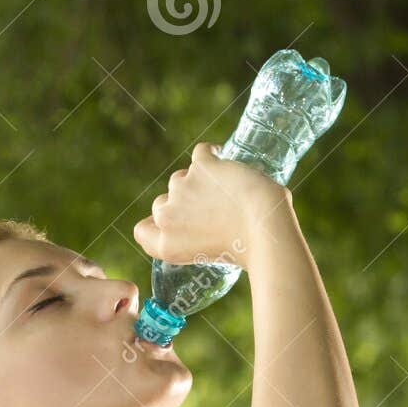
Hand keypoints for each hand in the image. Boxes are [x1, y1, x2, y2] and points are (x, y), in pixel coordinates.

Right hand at [132, 142, 289, 267]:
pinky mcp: (203, 167)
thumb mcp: (207, 254)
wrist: (264, 229)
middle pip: (162, 203)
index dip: (156, 224)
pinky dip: (212, 153)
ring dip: (199, 182)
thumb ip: (192, 238)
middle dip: (182, 204)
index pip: (142, 231)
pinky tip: (222, 157)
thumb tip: (201, 215)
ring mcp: (183, 189)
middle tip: (210, 210)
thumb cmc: (245, 249)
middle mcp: (168, 218)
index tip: (173, 222)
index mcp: (167, 246)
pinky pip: (201, 152)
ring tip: (226, 193)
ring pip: (182, 178)